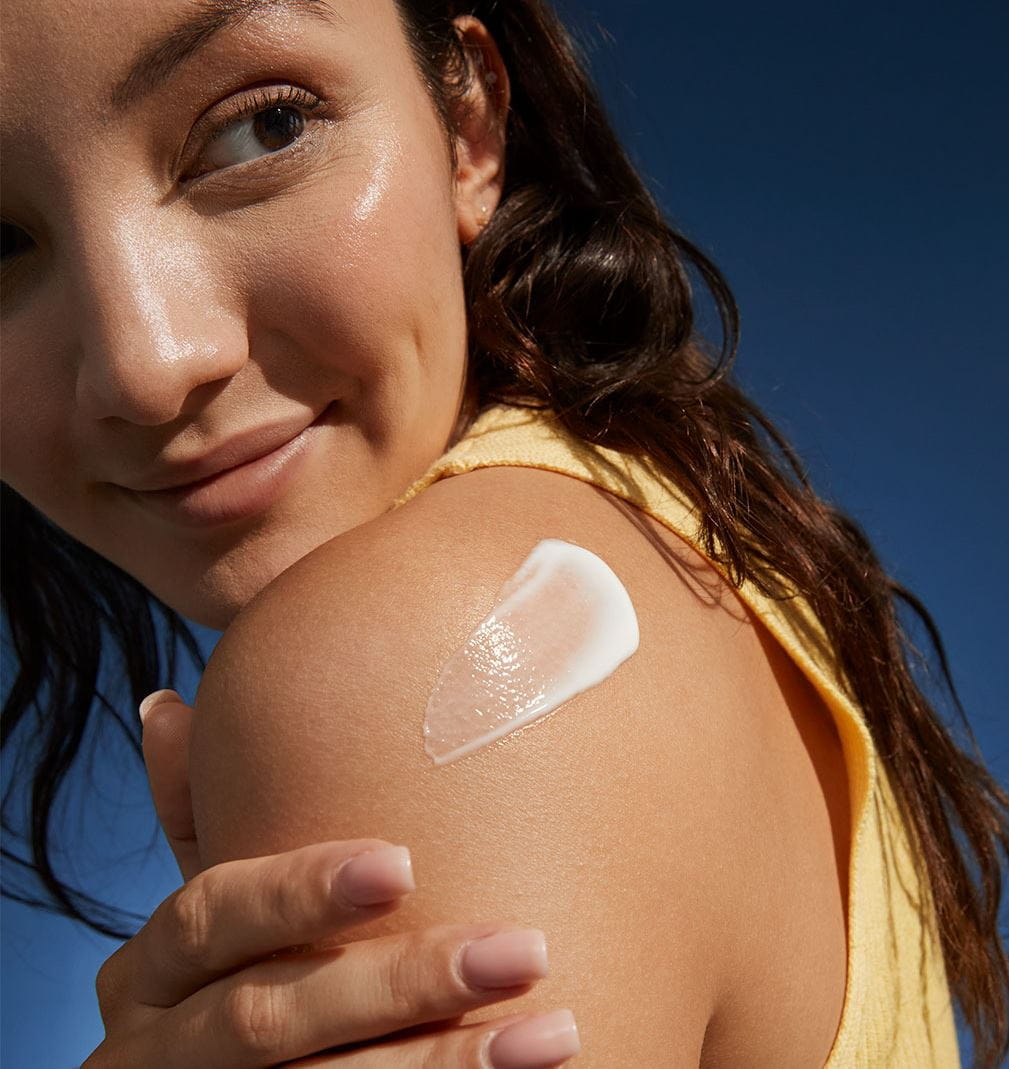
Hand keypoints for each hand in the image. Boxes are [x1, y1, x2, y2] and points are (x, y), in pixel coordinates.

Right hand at [80, 695, 580, 1066]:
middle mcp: (155, 1050)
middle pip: (270, 1015)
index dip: (300, 890)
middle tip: (524, 951)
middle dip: (401, 984)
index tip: (404, 864)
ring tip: (555, 1034)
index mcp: (148, 973)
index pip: (211, 915)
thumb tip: (166, 702)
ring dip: (446, 1064)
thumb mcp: (203, 924)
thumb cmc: (219, 992)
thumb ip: (193, 822)